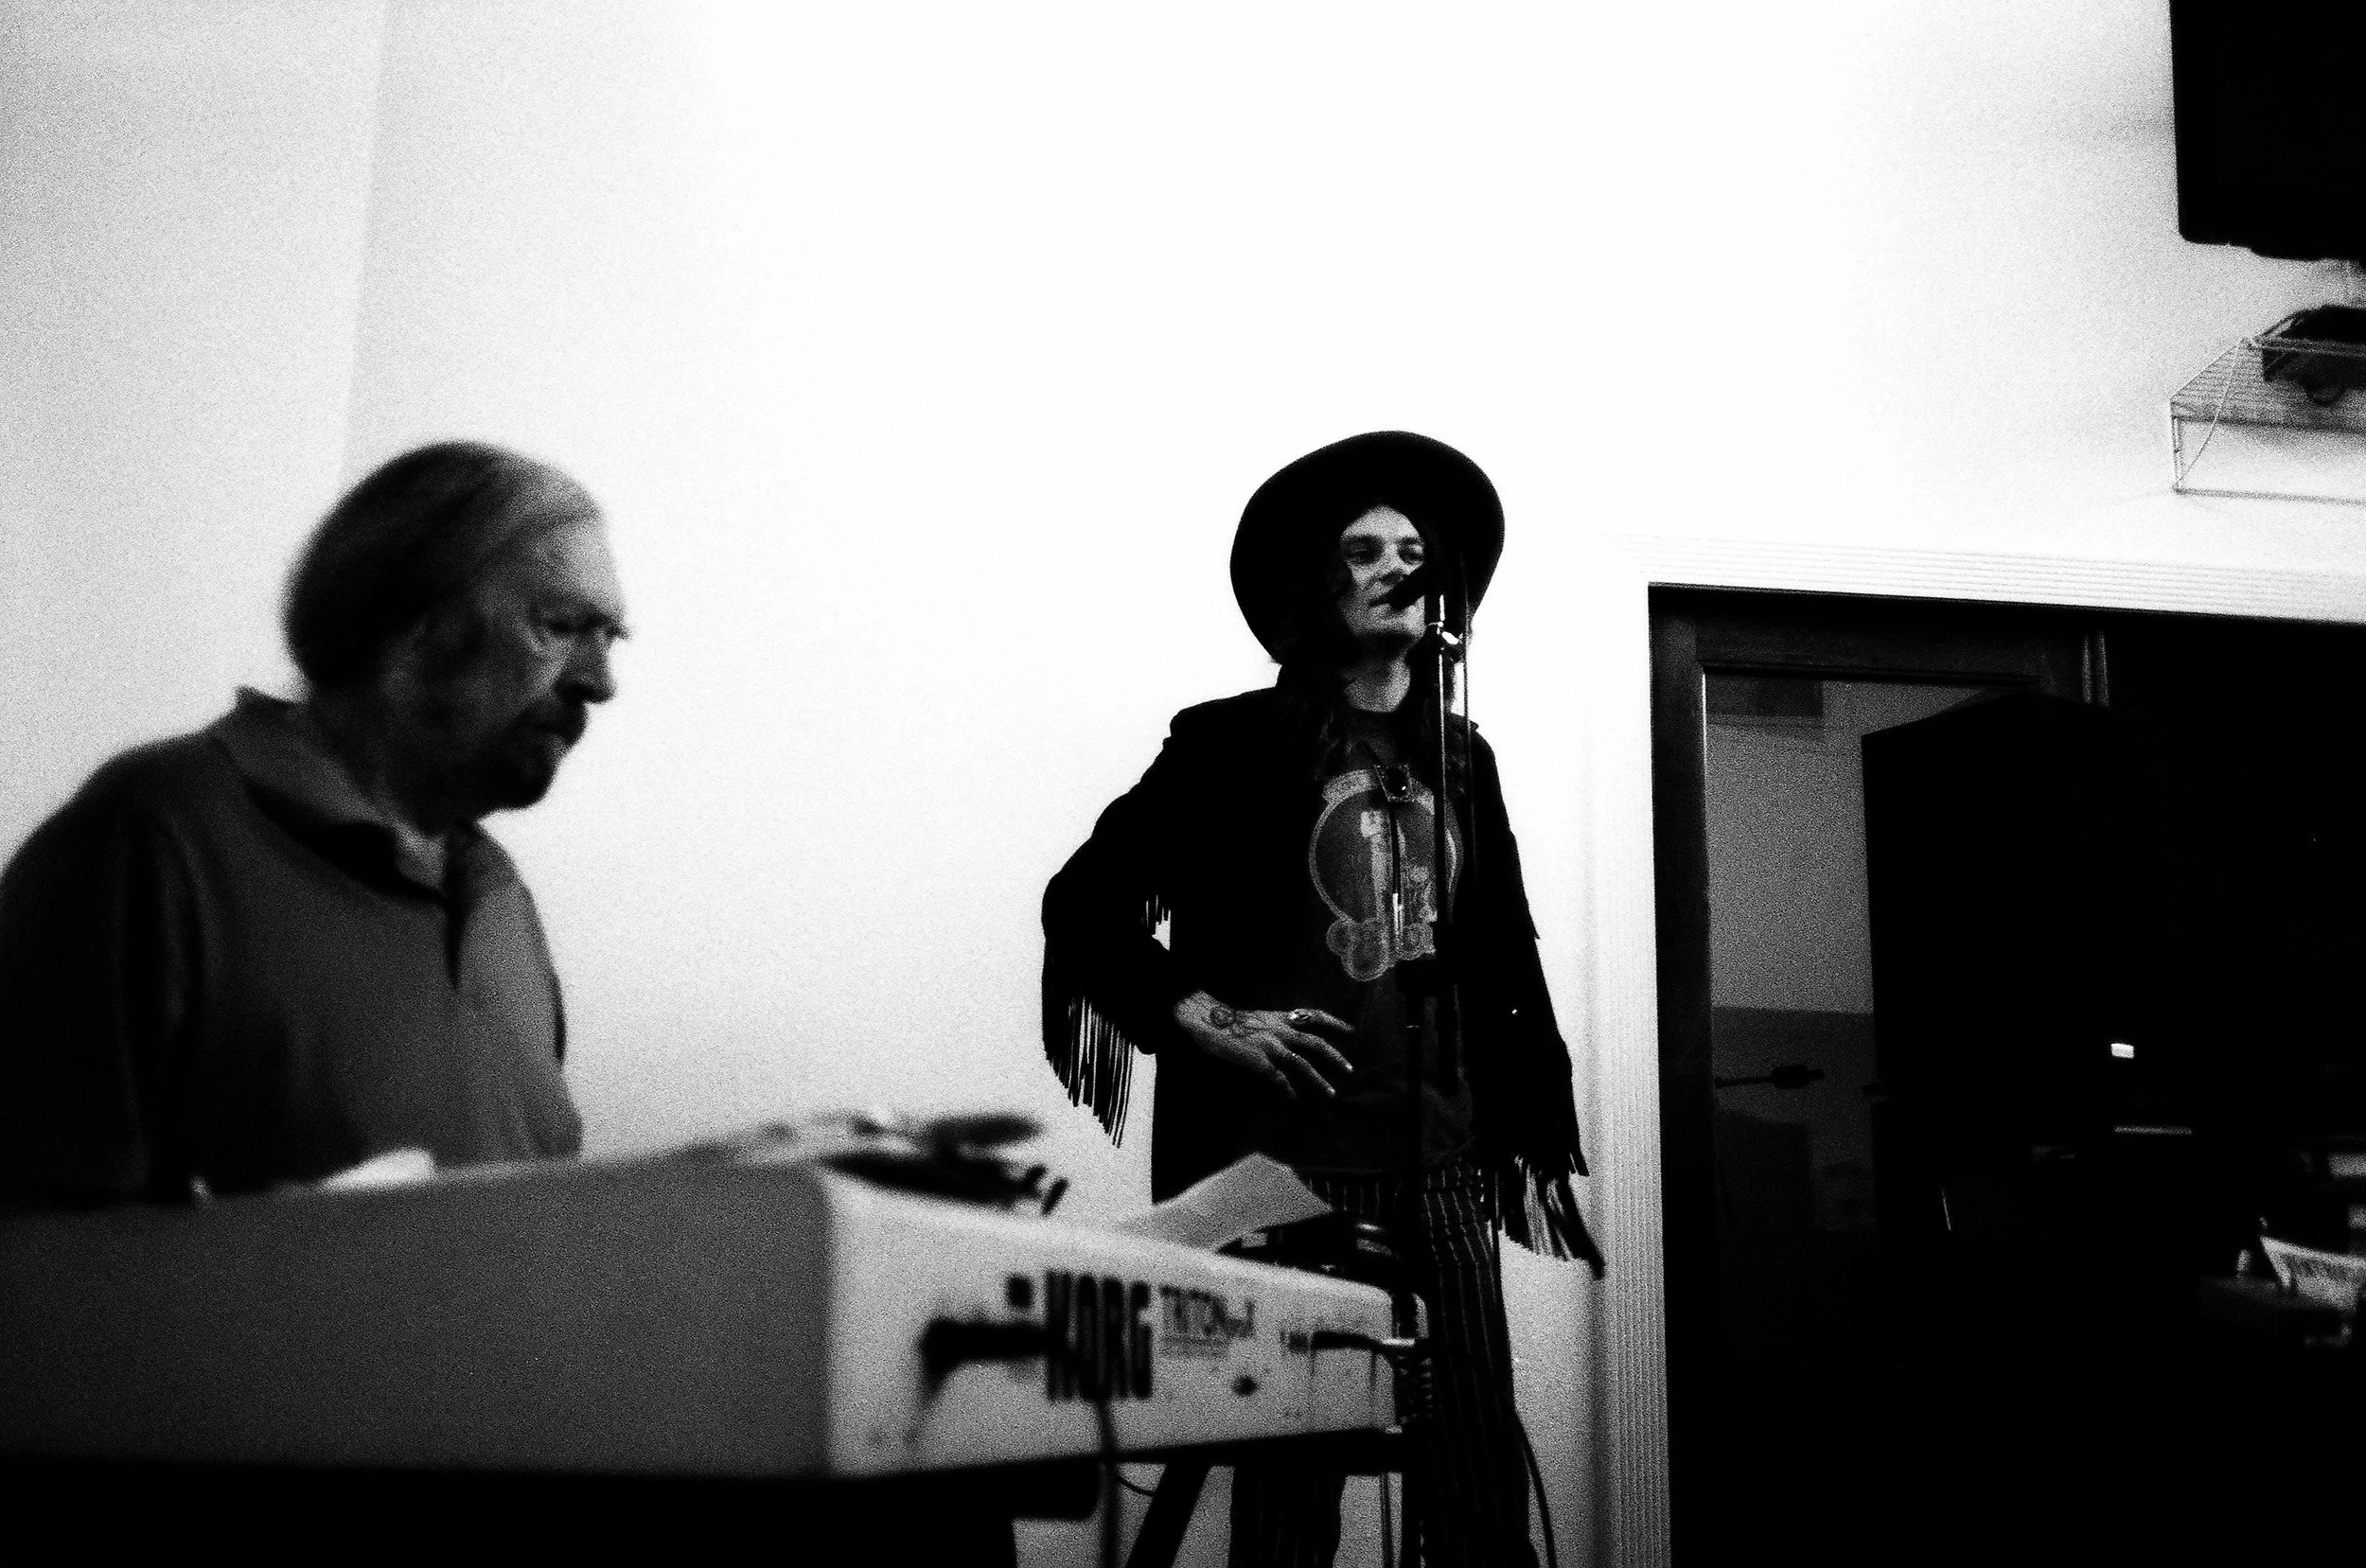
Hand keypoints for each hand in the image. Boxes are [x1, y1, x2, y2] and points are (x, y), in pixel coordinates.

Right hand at [1172, 992, 1354, 1100]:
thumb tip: (1290, 1037)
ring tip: (1332, 1094)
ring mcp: (1271, 1046)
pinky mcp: (1261, 1062)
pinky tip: (1294, 1101)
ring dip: (1319, 1080)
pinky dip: (1289, 1091)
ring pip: (1303, 1064)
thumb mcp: (1259, 1018)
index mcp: (1280, 1017)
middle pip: (1315, 1042)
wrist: (1209, 1022)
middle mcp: (1280, 1029)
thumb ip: (1276, 1026)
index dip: (1335, 1022)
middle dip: (1335, 1056)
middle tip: (1350, 1069)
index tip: (1351, 1030)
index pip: (1314, 1015)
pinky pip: (1280, 1080)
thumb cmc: (1230, 1022)